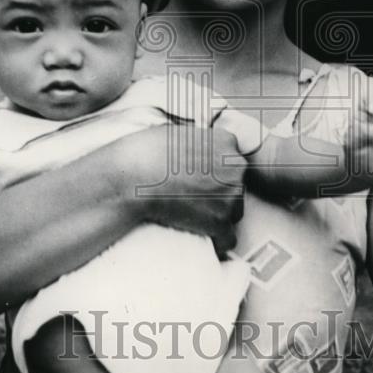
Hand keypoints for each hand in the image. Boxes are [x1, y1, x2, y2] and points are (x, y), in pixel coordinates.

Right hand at [112, 124, 245, 257]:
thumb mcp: (179, 132)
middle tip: (195, 199)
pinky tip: (202, 236)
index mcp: (226, 141)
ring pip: (234, 212)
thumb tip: (197, 150)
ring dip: (218, 216)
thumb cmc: (148, 152)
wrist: (136, 177)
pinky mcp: (220, 220)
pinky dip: (216, 240)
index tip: (202, 180)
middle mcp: (235, 166)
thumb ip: (198, 142)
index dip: (218, 174)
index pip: (233, 162)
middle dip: (219, 194)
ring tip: (194, 216)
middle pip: (236, 187)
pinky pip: (228, 238)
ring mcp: (231, 194)